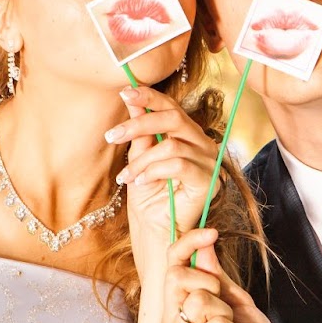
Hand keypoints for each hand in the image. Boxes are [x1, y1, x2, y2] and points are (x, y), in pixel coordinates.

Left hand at [107, 86, 218, 243]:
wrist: (154, 229)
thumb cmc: (148, 196)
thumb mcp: (139, 157)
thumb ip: (140, 131)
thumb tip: (132, 99)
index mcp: (188, 134)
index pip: (171, 107)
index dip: (150, 97)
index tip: (125, 92)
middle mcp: (203, 144)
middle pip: (173, 118)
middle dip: (139, 124)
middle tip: (112, 136)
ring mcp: (209, 162)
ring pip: (171, 145)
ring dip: (141, 160)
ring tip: (125, 177)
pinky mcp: (209, 180)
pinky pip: (178, 165)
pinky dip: (154, 171)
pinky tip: (140, 182)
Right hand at [162, 229, 281, 322]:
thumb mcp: (238, 301)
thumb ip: (218, 276)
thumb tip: (204, 246)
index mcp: (181, 302)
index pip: (172, 262)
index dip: (188, 242)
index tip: (213, 233)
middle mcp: (172, 318)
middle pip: (178, 276)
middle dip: (212, 284)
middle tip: (228, 307)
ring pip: (199, 300)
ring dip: (228, 315)